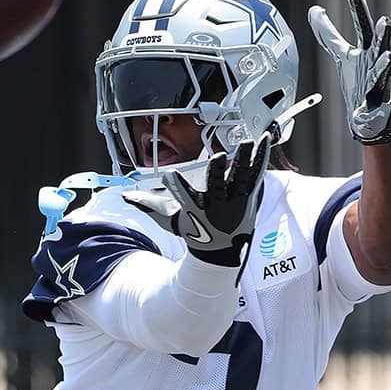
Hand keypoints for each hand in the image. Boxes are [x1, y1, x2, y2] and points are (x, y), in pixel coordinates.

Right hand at [122, 134, 270, 267]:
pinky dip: (261, 156)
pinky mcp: (249, 195)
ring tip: (247, 141)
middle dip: (217, 172)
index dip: (175, 185)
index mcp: (195, 208)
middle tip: (218, 156)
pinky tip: (265, 138)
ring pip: (240, 177)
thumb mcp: (168, 218)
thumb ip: (147, 203)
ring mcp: (235, 201)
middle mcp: (216, 205)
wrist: (218, 251)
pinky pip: (256, 173)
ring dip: (244, 159)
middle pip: (216, 186)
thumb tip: (125, 195)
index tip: (168, 175)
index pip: (183, 196)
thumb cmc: (191, 229)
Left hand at [308, 0, 390, 144]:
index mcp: (366, 49)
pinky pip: (374, 100)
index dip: (356, 8)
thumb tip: (314, 10)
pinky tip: (369, 106)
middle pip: (377, 45)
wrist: (367, 112)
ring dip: (384, 65)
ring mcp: (376, 81)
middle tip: (385, 20)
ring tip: (389, 57)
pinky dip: (373, 99)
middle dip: (382, 33)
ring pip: (382, 72)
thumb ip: (328, 33)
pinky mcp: (374, 102)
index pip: (361, 25)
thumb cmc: (358, 79)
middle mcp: (374, 61)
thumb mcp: (340, 54)